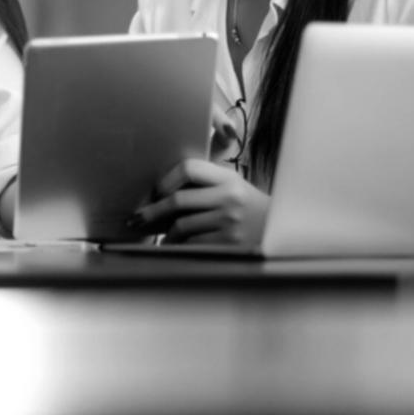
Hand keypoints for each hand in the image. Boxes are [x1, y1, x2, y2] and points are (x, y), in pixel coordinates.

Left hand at [130, 158, 269, 246]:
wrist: (278, 232)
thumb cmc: (246, 207)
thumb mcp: (231, 185)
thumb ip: (204, 181)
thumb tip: (159, 189)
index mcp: (228, 178)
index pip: (189, 168)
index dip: (166, 179)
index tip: (156, 190)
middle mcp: (230, 197)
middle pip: (178, 200)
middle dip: (152, 211)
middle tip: (136, 218)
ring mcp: (230, 221)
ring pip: (181, 225)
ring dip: (164, 233)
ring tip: (158, 235)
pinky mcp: (229, 243)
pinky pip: (192, 243)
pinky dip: (178, 245)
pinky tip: (173, 246)